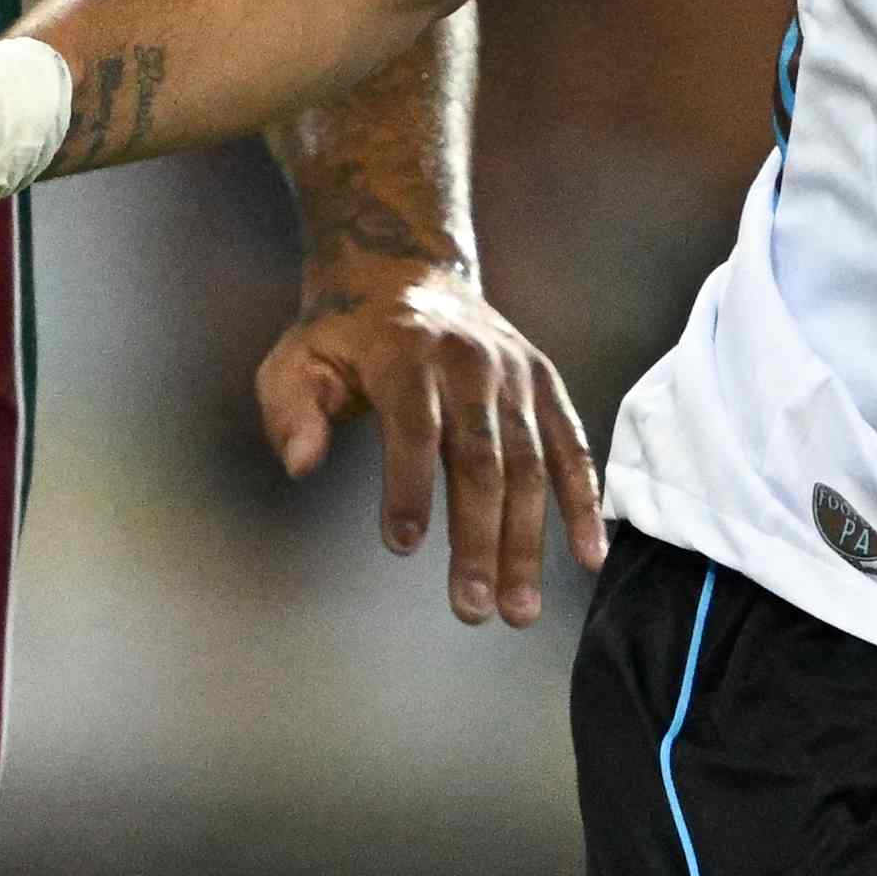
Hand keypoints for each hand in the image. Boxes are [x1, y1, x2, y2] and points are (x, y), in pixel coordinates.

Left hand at [259, 264, 605, 626]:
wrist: (406, 267)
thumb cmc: (345, 332)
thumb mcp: (296, 359)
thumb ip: (290, 411)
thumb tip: (301, 463)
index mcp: (406, 355)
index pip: (413, 428)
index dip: (408, 487)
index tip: (402, 545)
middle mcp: (470, 363)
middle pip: (481, 460)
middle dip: (480, 539)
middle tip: (474, 608)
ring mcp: (515, 374)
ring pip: (530, 464)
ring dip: (528, 541)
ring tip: (519, 608)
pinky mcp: (544, 383)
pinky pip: (570, 446)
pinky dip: (583, 501)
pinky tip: (586, 555)